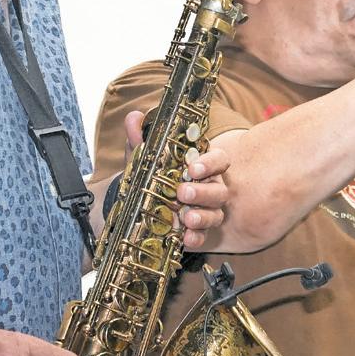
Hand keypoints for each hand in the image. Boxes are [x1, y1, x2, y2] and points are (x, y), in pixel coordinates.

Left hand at [121, 110, 230, 250]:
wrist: (136, 206)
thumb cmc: (151, 178)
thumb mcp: (143, 159)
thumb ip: (141, 139)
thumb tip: (134, 117)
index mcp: (201, 167)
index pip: (219, 160)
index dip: (210, 164)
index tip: (192, 168)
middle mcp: (209, 187)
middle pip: (220, 189)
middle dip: (203, 192)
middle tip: (183, 193)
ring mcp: (205, 210)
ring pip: (216, 213)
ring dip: (203, 216)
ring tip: (186, 217)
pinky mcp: (197, 230)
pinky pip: (204, 235)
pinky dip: (197, 236)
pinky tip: (186, 238)